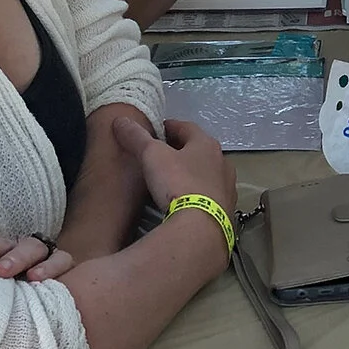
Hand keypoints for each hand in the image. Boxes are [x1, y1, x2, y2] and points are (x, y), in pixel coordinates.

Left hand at [0, 201, 73, 282]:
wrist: (55, 288)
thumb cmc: (17, 279)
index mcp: (4, 248)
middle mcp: (22, 247)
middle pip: (8, 245)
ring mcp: (45, 253)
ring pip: (35, 250)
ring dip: (21, 260)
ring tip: (14, 274)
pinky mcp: (65, 263)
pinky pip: (61, 261)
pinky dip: (50, 267)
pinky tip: (38, 280)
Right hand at [114, 114, 237, 216]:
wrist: (200, 227)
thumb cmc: (177, 183)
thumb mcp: (152, 156)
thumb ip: (136, 138)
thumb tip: (120, 121)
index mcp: (206, 144)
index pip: (186, 127)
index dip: (168, 127)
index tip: (154, 131)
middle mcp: (222, 162)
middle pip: (199, 151)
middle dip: (180, 151)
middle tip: (160, 156)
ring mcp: (227, 188)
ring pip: (206, 174)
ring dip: (191, 174)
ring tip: (171, 181)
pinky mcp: (226, 210)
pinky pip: (210, 196)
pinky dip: (198, 195)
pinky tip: (185, 203)